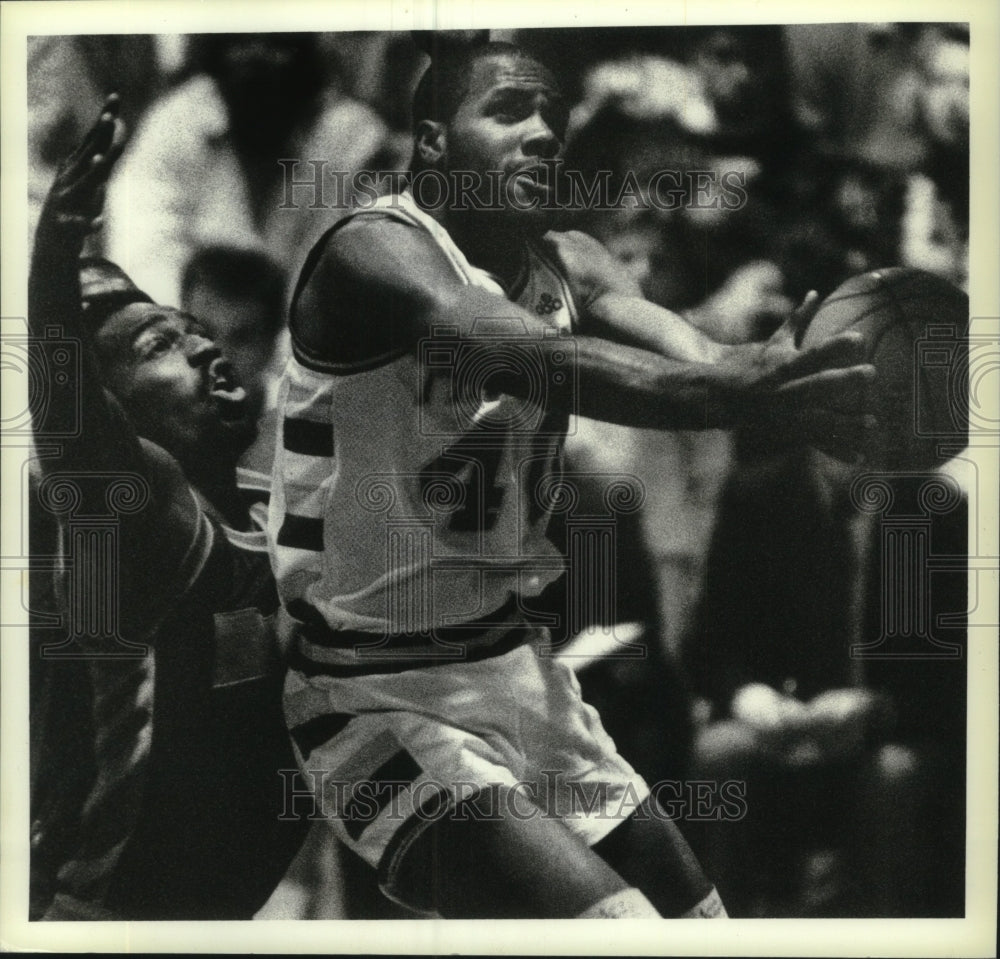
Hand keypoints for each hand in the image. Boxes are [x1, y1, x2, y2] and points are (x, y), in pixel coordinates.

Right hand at [38, 94, 123, 242]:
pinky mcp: (66, 224)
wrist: (51, 241)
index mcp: (76, 168)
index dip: (105, 120)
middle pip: (89, 154)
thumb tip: (116, 130)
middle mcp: (70, 179)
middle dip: (100, 136)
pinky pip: (80, 224)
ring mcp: (66, 201)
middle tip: (111, 118)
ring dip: (93, 172)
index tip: (116, 96)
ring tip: (103, 160)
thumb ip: (102, 157)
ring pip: (83, 184)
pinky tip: (100, 222)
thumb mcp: (88, 179)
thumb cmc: (73, 207)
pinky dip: (90, 222)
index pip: (94, 139)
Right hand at [716, 290, 876, 462]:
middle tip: (871, 373)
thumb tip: (816, 292)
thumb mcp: (774, 342)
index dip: (834, 346)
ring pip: (818, 420)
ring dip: (845, 423)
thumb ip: (798, 319)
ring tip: (872, 423)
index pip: (811, 354)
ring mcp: (786, 415)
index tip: (859, 338)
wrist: (725, 401)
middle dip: (842, 381)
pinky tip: (861, 457)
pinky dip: (839, 450)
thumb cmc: (757, 367)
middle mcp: (783, 392)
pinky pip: (817, 443)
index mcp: (782, 368)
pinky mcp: (790, 432)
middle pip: (815, 386)